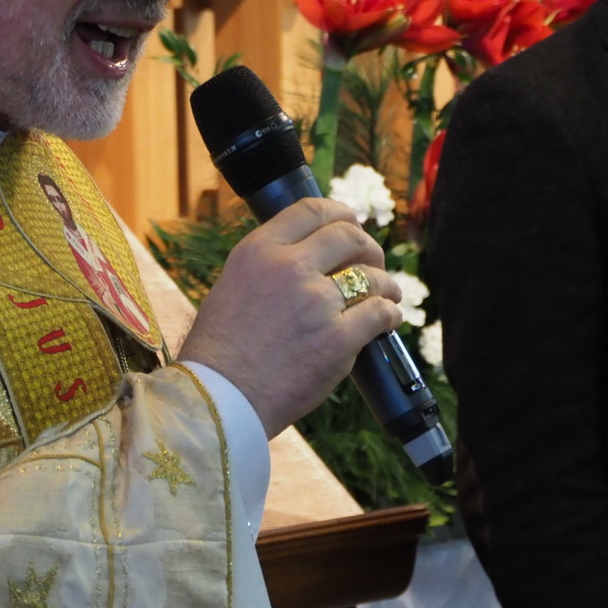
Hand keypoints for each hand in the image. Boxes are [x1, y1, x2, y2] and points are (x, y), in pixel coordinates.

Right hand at [177, 198, 402, 437]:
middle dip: (369, 247)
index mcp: (257, 250)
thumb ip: (269, 266)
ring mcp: (316, 302)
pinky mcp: (338, 339)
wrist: (218, 398)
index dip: (341, 213)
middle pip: (349, 236)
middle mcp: (288, 267)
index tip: (351, 224)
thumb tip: (312, 257)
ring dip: (385, 283)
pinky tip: (387, 319)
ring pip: (372, 276)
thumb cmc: (220, 350)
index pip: (311, 210)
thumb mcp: (232, 285)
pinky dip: (389, 314)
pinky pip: (380, 314)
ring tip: (387, 294)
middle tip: (373, 263)